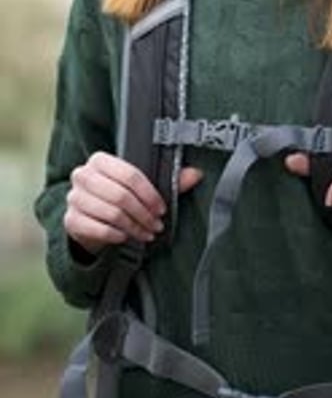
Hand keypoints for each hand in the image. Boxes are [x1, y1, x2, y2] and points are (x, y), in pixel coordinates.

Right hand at [64, 151, 202, 254]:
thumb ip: (169, 179)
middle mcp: (82, 175)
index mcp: (100, 160)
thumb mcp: (140, 187)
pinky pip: (98, 228)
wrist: (89, 216)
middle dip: (143, 213)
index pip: (130, 174)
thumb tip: (197, 174)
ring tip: (146, 234)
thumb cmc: (118, 197)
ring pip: (111, 213)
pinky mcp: (70, 220)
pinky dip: (116, 235)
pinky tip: (126, 237)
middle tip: (157, 225)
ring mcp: (74, 198)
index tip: (162, 208)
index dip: (150, 194)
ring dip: (133, 227)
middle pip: (120, 195)